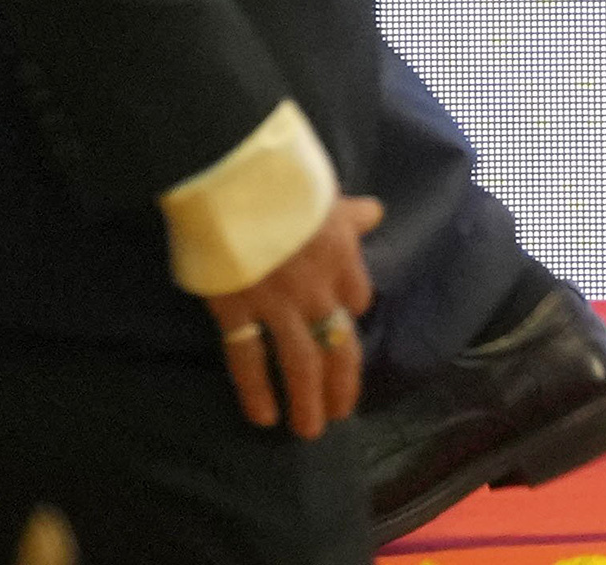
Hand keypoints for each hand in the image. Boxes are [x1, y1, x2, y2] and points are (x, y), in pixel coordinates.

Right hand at [203, 191, 383, 437]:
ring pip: (301, 361)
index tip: (342, 324)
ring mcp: (276, 303)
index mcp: (340, 253)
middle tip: (341, 413)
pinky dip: (257, 390)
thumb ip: (348, 213)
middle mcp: (316, 286)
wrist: (230, 173)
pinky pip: (249, 359)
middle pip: (339, 343)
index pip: (357, 297)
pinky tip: (263, 417)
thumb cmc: (278, 175)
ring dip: (308, 399)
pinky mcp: (236, 311)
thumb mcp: (324, 189)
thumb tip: (375, 213)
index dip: (350, 312)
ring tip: (310, 431)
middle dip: (342, 382)